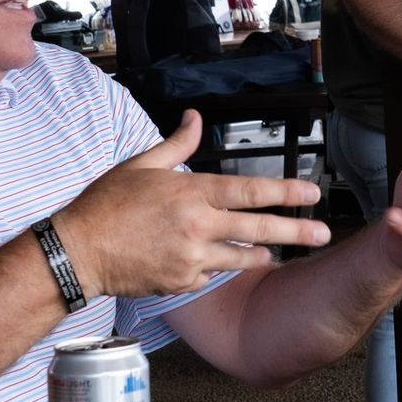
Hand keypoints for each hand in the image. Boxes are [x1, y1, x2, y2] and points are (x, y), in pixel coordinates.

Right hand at [55, 112, 328, 297]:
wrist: (77, 253)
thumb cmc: (105, 205)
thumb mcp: (141, 165)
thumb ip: (176, 144)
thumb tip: (195, 118)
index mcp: (192, 192)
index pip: (251, 190)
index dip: (286, 192)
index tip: (311, 192)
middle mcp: (198, 226)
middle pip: (259, 229)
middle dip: (296, 230)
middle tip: (324, 231)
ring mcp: (192, 259)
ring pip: (241, 257)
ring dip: (262, 253)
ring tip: (278, 252)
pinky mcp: (182, 283)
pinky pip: (211, 274)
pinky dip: (216, 266)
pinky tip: (214, 261)